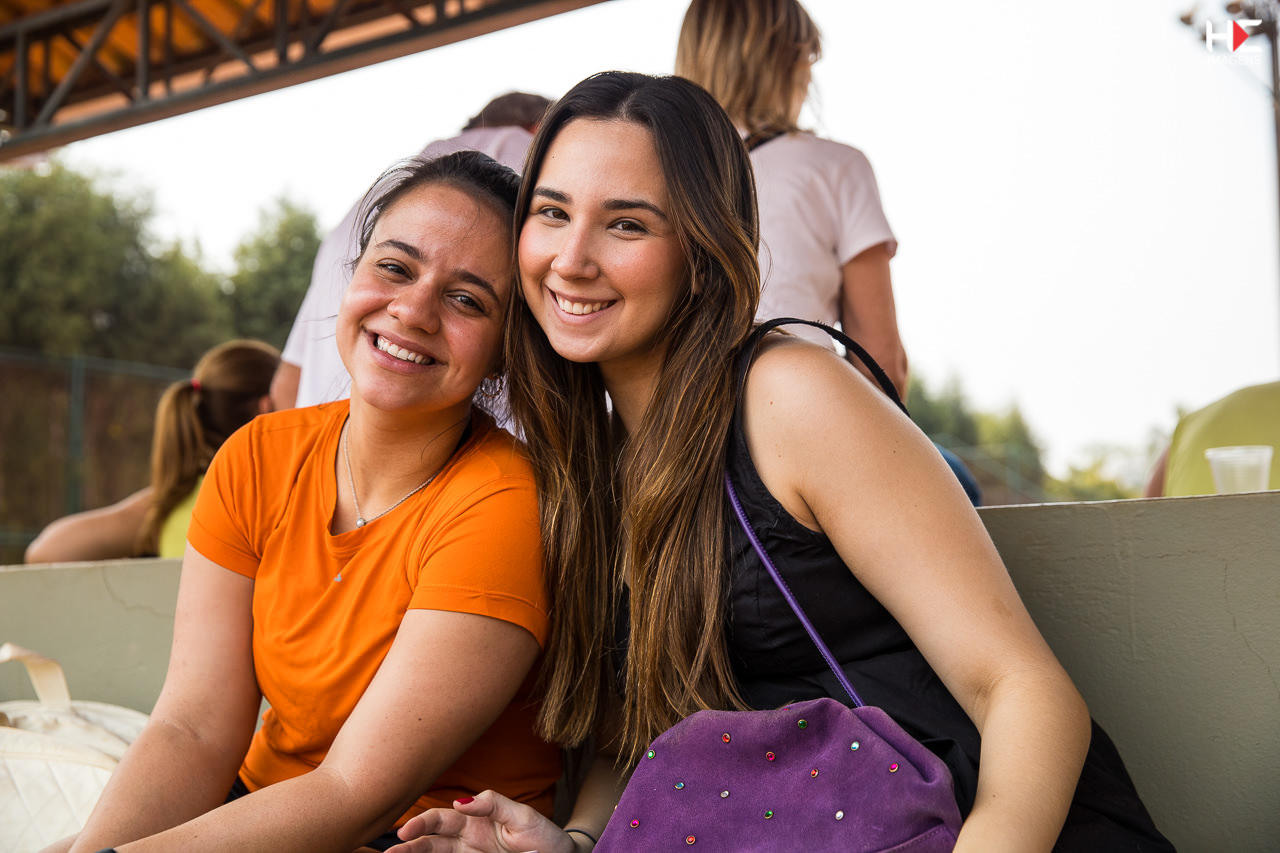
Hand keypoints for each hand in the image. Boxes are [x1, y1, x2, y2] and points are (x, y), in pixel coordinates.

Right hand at [389, 791, 574, 852]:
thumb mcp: (523, 816)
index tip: (407, 830)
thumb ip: (493, 804)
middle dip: (410, 842)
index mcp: (476, 819)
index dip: (423, 822)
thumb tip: (460, 802)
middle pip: (432, 839)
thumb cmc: (543, 835)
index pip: (443, 818)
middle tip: (391, 851)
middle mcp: (468, 838)